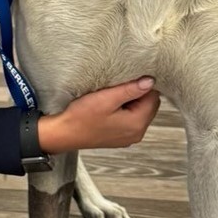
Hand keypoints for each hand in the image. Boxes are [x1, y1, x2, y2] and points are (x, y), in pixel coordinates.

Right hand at [38, 77, 160, 152]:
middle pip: (149, 106)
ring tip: (112, 97)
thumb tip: (150, 82)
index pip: (153, 97)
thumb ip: (130, 90)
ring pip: (140, 112)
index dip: (142, 85)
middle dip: (138, 94)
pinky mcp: (120, 138)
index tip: (127, 79)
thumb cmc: (81, 117)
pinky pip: (130, 120)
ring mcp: (129, 137)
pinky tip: (109, 108)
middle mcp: (137, 133)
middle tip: (117, 88)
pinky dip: (124, 111)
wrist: (64, 133)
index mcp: (137, 124)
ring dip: (131, 102)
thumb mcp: (106, 99)